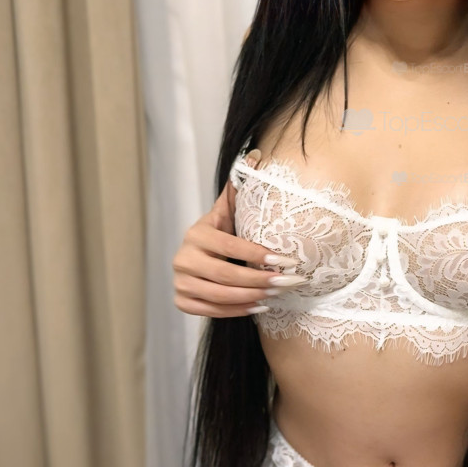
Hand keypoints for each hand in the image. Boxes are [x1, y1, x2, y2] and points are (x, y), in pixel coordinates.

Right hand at [172, 178, 307, 316]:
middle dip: (260, 279)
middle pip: (226, 275)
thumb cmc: (224, 232)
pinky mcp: (182, 301)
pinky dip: (238, 311)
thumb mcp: (229, 211)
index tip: (286, 260)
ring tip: (278, 294)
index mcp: (196, 233)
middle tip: (287, 281)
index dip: (258, 255)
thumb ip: (240, 189)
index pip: (230, 247)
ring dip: (252, 296)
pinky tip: (260, 306)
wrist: (201, 256)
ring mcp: (180, 282)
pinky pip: (211, 311)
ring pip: (219, 296)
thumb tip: (255, 155)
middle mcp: (183, 258)